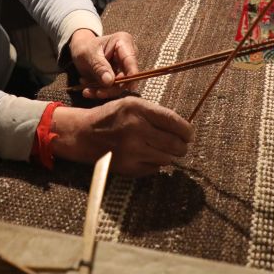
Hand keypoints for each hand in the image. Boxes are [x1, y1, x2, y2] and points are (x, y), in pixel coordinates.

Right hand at [51, 97, 193, 176]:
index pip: (174, 122)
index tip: (189, 134)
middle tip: (181, 144)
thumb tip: (182, 128)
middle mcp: (136, 130)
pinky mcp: (129, 168)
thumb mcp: (131, 104)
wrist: (84, 135)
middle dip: (182, 145)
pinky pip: (155, 169)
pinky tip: (147, 155)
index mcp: (138, 110)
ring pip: (167, 158)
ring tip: (162, 149)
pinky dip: (156, 163)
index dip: (187, 130)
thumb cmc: (111, 117)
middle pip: (175, 144)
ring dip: (169, 155)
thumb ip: (155, 114)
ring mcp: (132, 151)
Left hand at [68, 30, 138, 99]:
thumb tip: (110, 81)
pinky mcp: (119, 78)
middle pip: (126, 76)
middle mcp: (128, 55)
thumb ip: (99, 67)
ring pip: (120, 86)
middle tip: (95, 92)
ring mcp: (125, 68)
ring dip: (103, 91)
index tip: (131, 87)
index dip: (132, 73)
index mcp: (123, 41)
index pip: (130, 59)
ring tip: (86, 91)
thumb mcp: (88, 55)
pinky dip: (100, 91)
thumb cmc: (85, 48)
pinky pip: (113, 89)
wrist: (81, 51)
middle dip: (111, 88)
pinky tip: (88, 90)